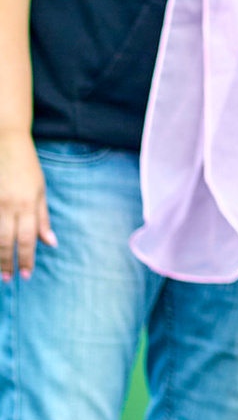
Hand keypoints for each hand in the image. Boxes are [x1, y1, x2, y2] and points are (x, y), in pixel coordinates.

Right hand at [0, 131, 49, 281]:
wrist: (5, 139)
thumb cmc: (25, 165)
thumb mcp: (40, 190)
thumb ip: (42, 218)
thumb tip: (50, 243)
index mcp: (27, 204)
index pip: (27, 239)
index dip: (26, 259)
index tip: (25, 275)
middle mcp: (8, 205)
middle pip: (6, 241)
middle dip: (7, 263)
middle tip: (8, 279)